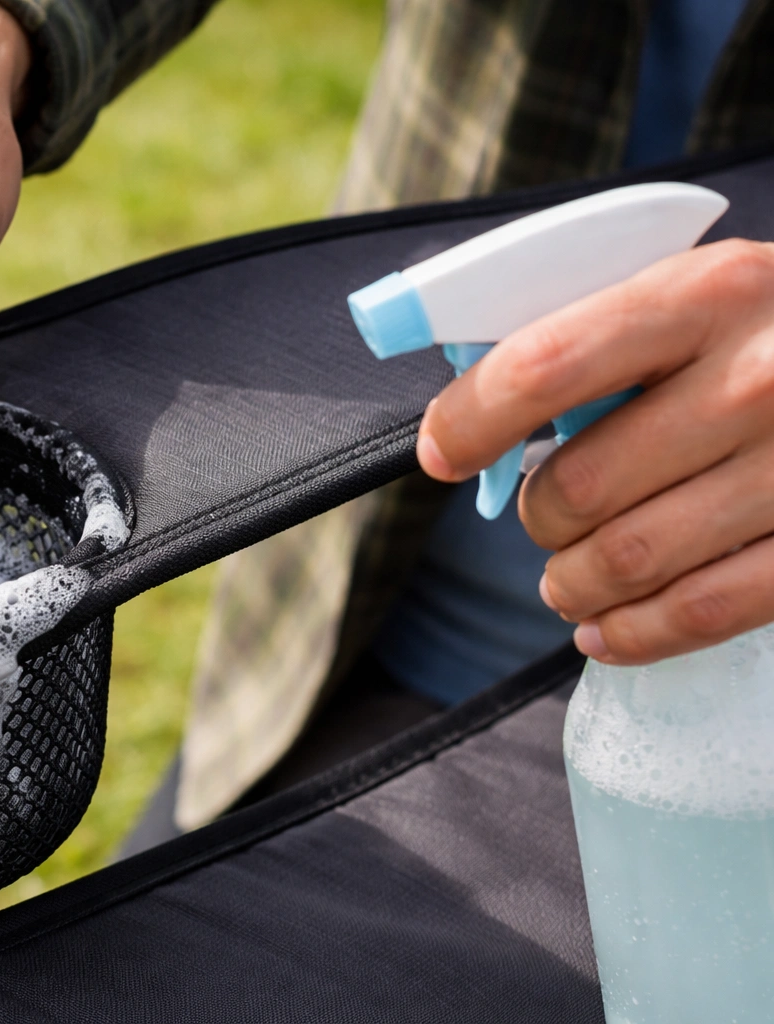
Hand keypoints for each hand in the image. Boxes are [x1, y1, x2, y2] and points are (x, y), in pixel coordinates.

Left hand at [417, 239, 773, 664]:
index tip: (440, 453)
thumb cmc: (771, 332)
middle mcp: (759, 377)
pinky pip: (701, 611)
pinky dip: (631, 633)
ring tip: (568, 578)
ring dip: (571, 582)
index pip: (542, 366)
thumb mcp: (696, 296)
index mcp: (706, 294)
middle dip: (537, 516)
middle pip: (579, 485)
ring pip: (627, 559)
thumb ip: (594, 338)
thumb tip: (470, 416)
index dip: (469, 421)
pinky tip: (607, 629)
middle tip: (544, 518)